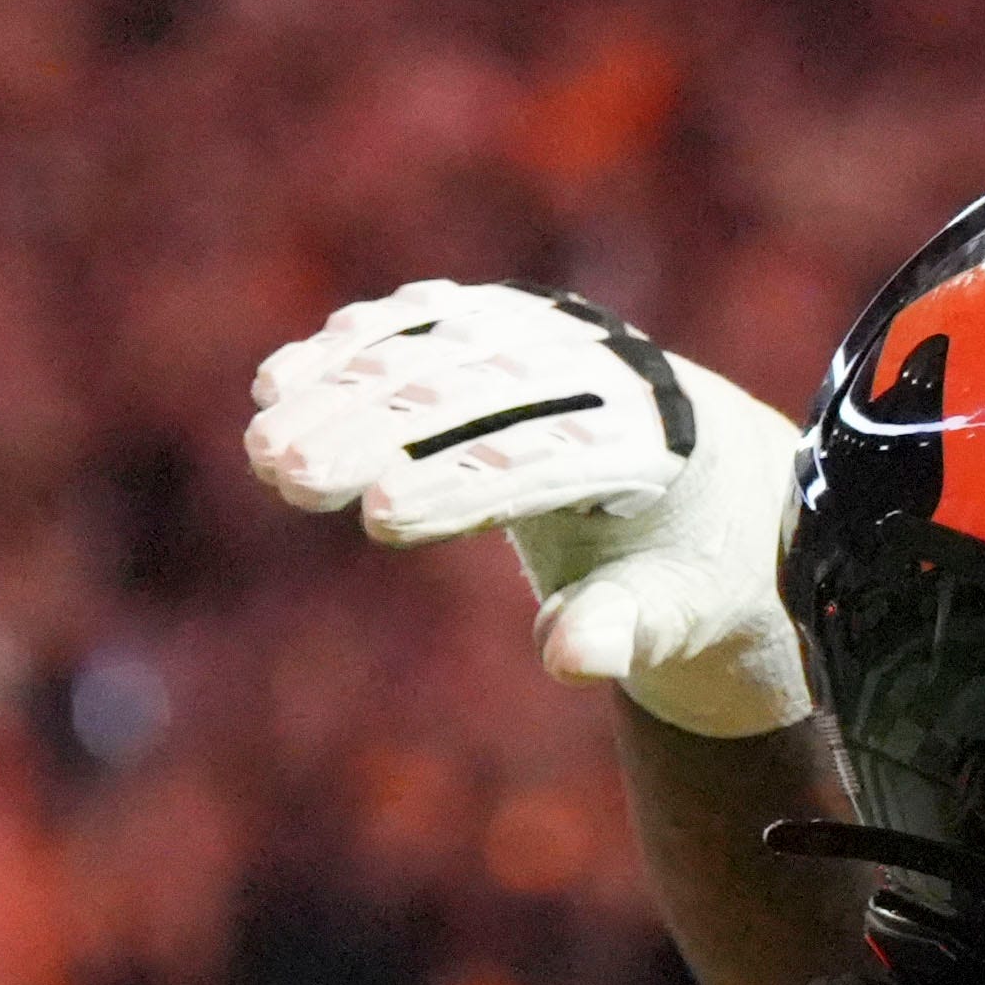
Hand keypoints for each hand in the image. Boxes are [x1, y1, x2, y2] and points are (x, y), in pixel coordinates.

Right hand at [246, 280, 812, 734]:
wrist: (719, 492)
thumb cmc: (693, 569)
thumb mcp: (681, 613)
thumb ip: (627, 629)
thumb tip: (569, 659)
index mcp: (667, 441)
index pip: (559, 454)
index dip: (468, 483)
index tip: (384, 517)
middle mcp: (614, 371)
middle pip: (487, 393)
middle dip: (383, 430)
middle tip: (292, 478)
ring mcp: (561, 338)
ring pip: (442, 351)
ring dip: (345, 390)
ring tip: (265, 451)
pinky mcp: (513, 325)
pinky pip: (427, 325)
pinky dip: (353, 351)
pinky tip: (281, 382)